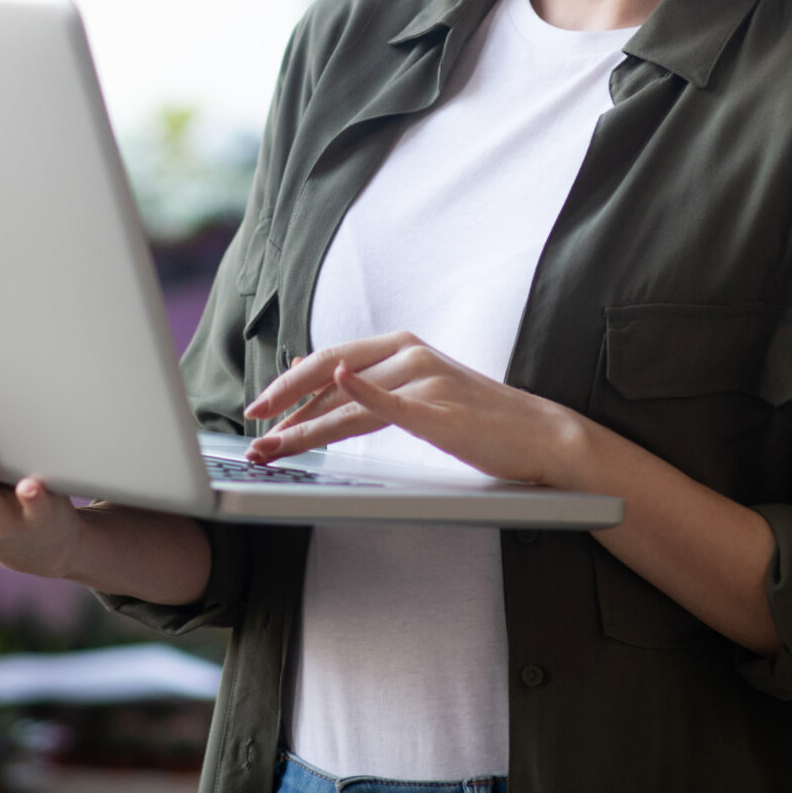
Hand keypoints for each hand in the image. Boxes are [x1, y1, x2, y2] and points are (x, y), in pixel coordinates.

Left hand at [242, 331, 591, 487]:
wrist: (539, 433)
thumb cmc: (478, 417)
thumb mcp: (420, 388)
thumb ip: (374, 383)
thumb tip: (320, 379)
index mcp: (401, 345)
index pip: (328, 358)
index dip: (288, 383)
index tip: (259, 407)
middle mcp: (409, 354)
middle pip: (328, 372)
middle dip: (283, 400)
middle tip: (252, 424)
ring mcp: (426, 380)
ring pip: (348, 403)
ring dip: (303, 428)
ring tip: (273, 447)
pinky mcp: (442, 411)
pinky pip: (393, 403)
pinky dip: (363, 393)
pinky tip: (337, 386)